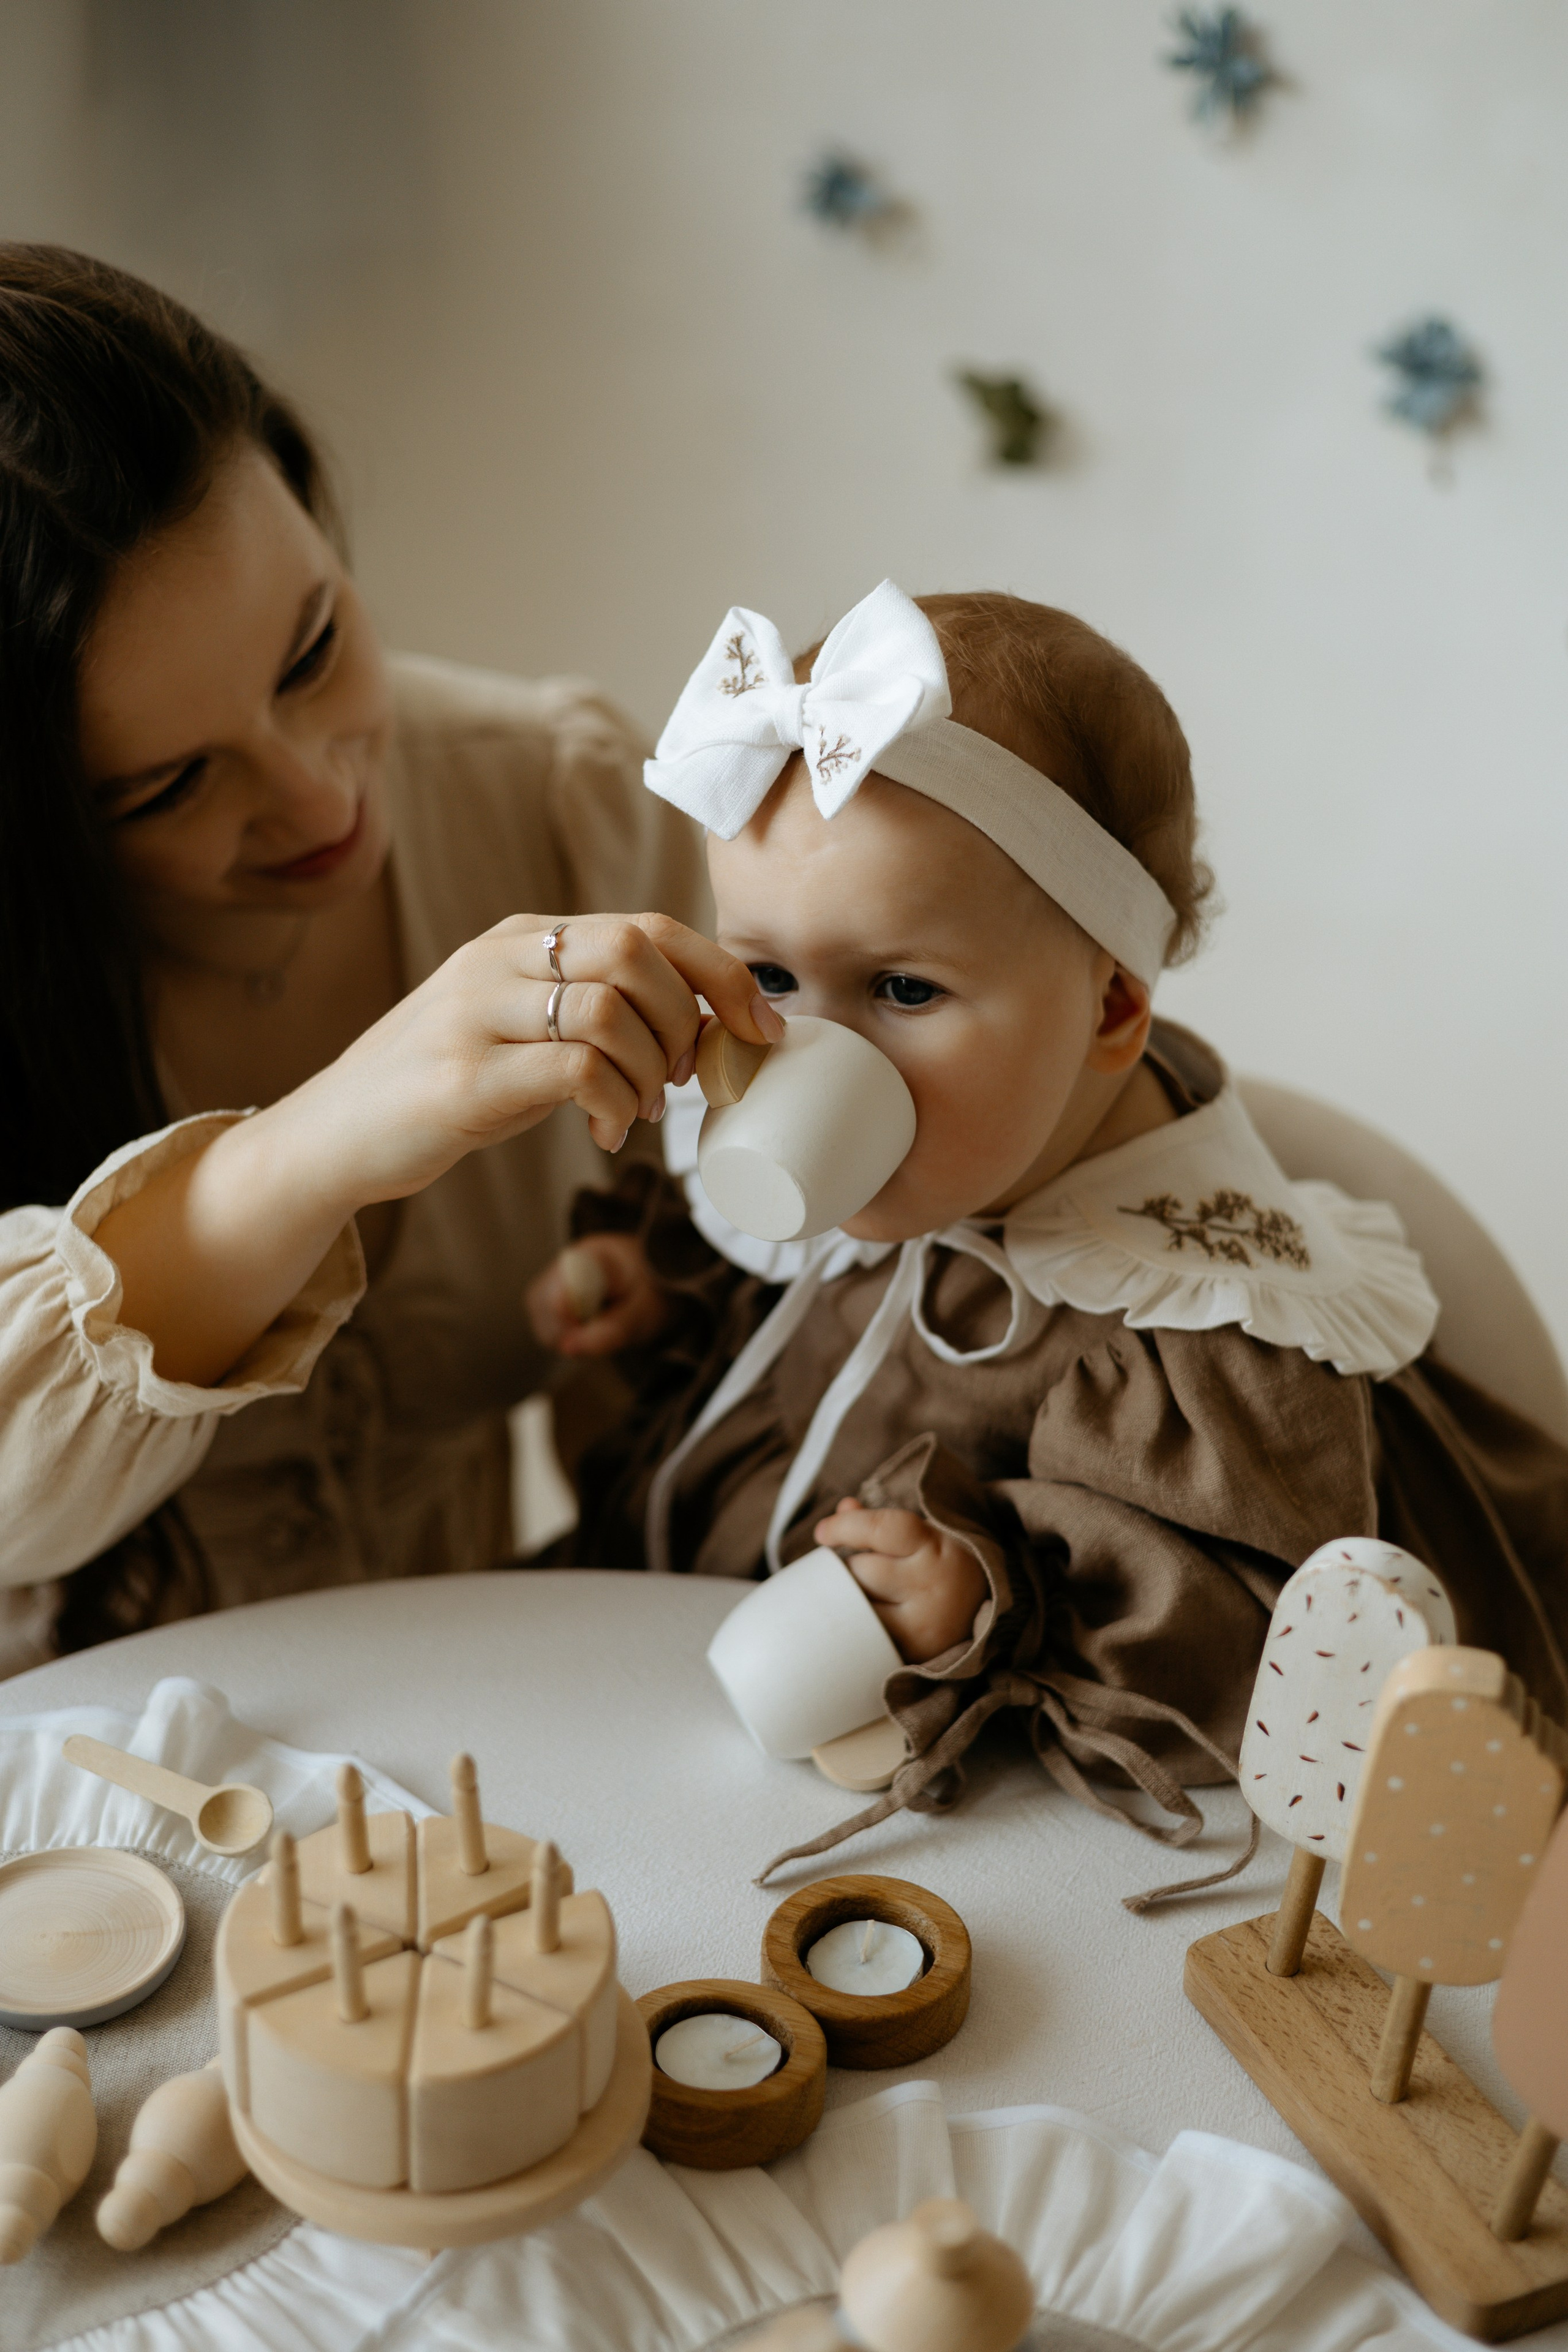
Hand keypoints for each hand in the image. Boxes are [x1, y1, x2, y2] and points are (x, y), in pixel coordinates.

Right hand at [98, 912, 779, 1388]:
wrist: (333, 1134)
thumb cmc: (444, 1087)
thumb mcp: (519, 1027)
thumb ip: (590, 1009)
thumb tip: (698, 1029)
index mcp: (522, 940)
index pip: (648, 926)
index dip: (721, 974)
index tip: (760, 1026)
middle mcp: (498, 962)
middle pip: (637, 952)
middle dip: (688, 1020)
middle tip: (683, 1078)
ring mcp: (475, 1015)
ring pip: (611, 1008)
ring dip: (651, 1071)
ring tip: (639, 1113)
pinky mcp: (463, 1077)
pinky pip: (575, 1069)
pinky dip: (614, 1105)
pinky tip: (606, 1134)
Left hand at [814, 1499, 987, 1663]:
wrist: (982, 1610)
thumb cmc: (939, 1565)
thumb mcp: (920, 1536)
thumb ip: (878, 1523)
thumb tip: (843, 1508)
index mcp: (936, 1548)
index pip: (883, 1530)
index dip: (845, 1527)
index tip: (822, 1533)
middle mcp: (933, 1587)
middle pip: (863, 1571)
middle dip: (851, 1567)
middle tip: (859, 1570)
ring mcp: (923, 1626)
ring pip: (859, 1607)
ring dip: (851, 1598)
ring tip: (870, 1595)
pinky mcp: (911, 1654)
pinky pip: (864, 1639)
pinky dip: (857, 1627)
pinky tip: (866, 1621)